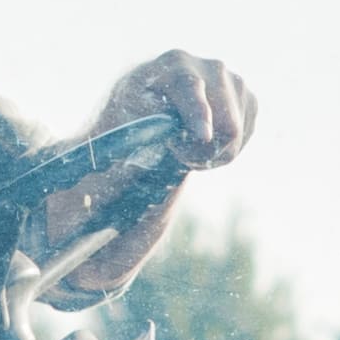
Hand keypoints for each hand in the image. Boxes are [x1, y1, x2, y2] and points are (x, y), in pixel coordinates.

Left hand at [44, 55, 255, 301]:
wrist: (129, 140)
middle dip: (217, 129)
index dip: (194, 110)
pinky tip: (209, 152)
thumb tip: (88, 273)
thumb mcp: (100, 183)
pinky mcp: (231, 88)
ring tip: (194, 160)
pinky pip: (251, 112)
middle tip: (198, 162)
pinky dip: (238, 139)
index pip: (179, 80)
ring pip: (239, 101)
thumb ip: (98, 209)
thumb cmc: (109, 164)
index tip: (199, 143)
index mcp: (142, 79)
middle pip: (219, 81)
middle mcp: (177, 65)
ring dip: (226, 139)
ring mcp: (208, 72)